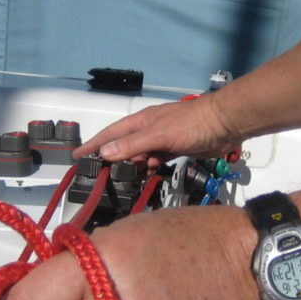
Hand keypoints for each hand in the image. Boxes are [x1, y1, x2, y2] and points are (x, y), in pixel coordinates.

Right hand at [78, 94, 240, 167]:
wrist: (223, 124)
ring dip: (133, 165)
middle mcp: (148, 129)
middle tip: (101, 174)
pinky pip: (156, 159)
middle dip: (112, 158)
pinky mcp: (175, 148)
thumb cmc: (190, 125)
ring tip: (125, 178)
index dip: (93, 144)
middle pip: (124, 145)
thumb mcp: (158, 135)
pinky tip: (149, 175)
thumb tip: (104, 153)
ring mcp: (162, 139)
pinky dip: (150, 167)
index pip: (110, 134)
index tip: (77, 155)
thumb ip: (132, 144)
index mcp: (141, 122)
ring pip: (140, 154)